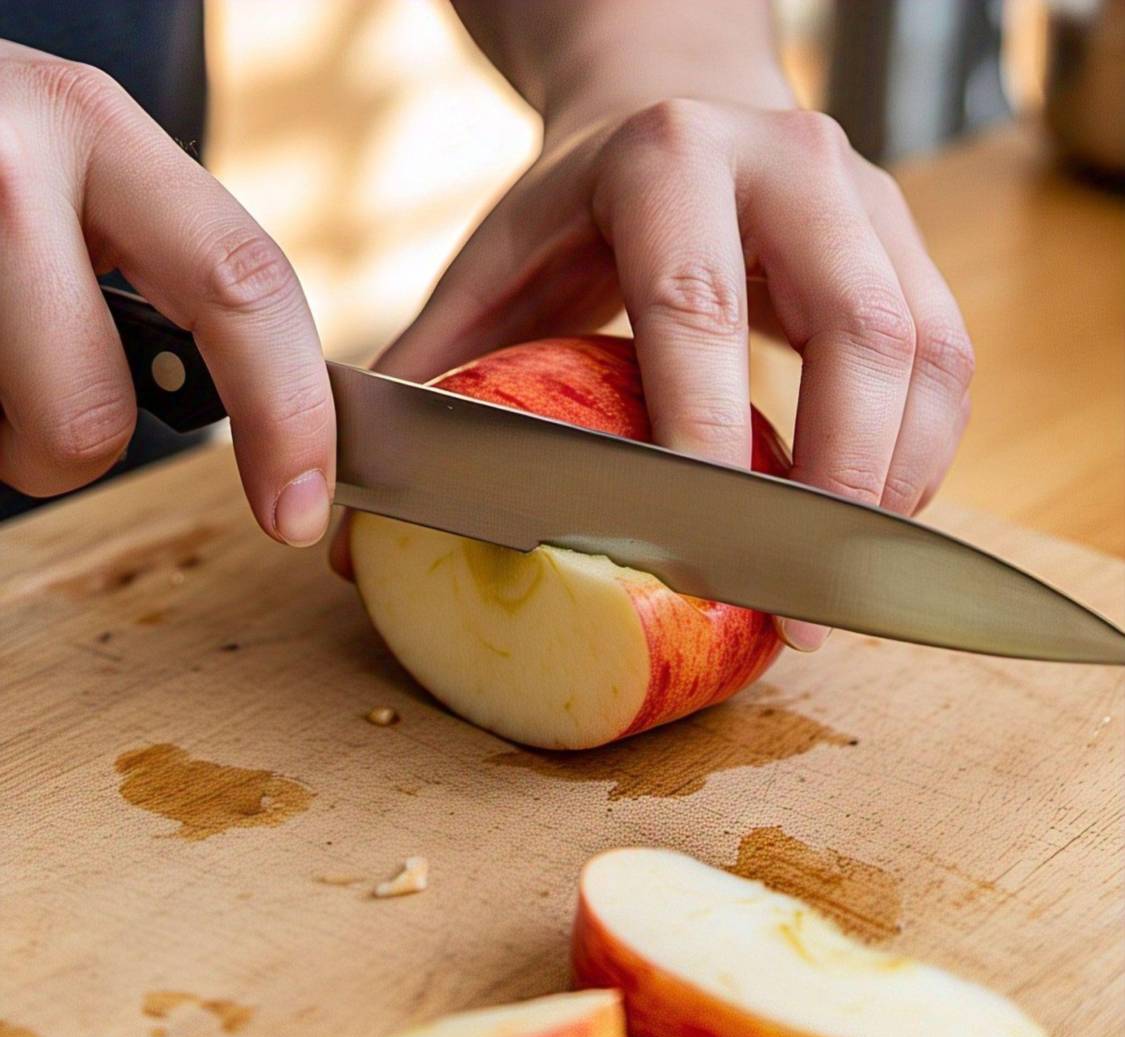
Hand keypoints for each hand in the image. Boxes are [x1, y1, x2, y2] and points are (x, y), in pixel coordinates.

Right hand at [0, 40, 333, 545]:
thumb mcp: (79, 175)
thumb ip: (168, 265)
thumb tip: (273, 419)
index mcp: (96, 128)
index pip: (243, 286)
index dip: (289, 415)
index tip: (299, 510)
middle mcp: (13, 162)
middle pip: (92, 414)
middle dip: (74, 449)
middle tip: (37, 405)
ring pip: (15, 435)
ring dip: (3, 429)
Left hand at [331, 97, 972, 649]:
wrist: (673, 105)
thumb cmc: (574, 210)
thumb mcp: (492, 270)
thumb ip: (433, 383)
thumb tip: (353, 539)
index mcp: (667, 159)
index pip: (697, 306)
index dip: (707, 435)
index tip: (698, 556)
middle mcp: (788, 165)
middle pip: (854, 331)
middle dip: (833, 483)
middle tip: (798, 608)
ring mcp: (866, 199)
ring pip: (922, 353)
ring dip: (891, 486)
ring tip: (840, 590)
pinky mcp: (908, 246)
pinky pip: (947, 363)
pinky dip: (921, 457)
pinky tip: (873, 525)